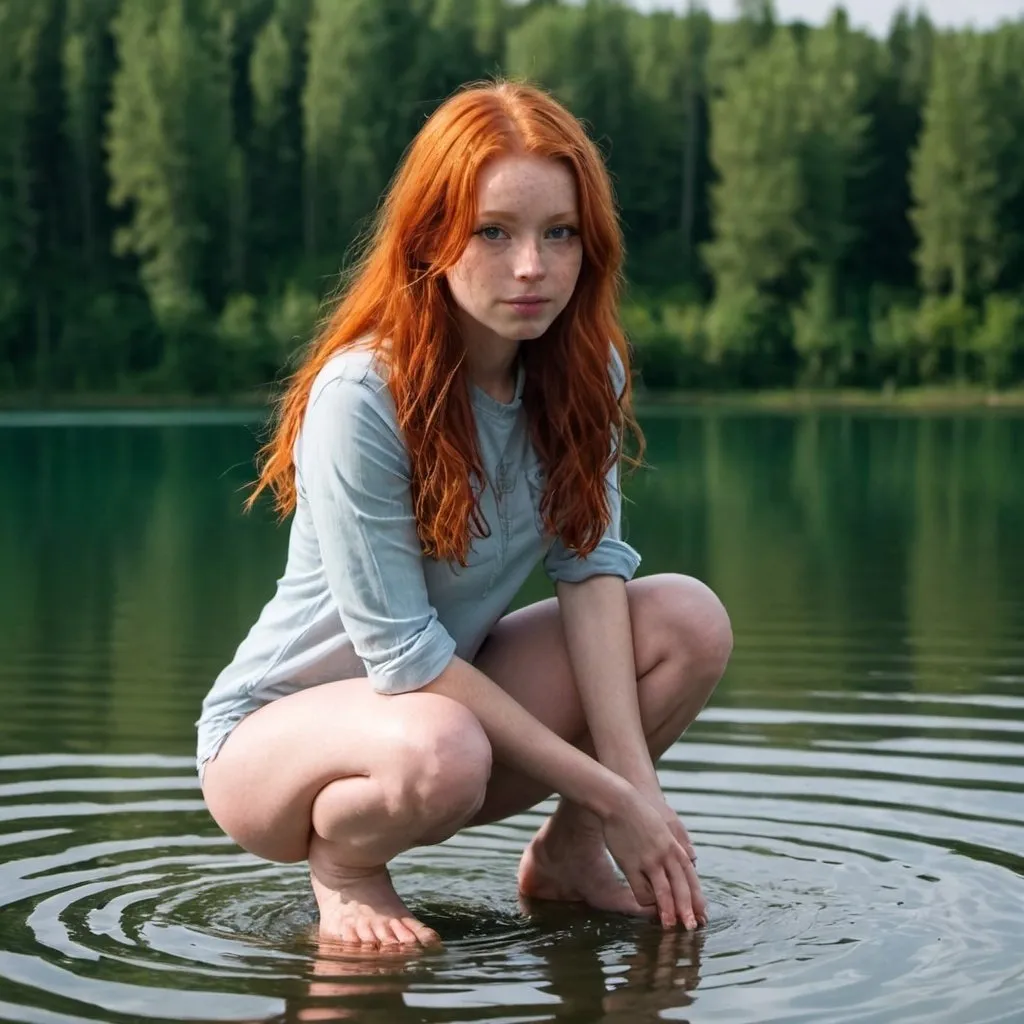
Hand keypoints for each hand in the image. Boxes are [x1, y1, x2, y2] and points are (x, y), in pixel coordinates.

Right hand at [601, 782, 706, 930]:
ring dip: (668, 912)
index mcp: (676, 848)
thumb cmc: (642, 814)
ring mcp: (650, 860)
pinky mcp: (632, 864)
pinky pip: (641, 888)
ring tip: (669, 927)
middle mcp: (667, 856)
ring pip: (664, 892)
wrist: (620, 802)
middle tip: (692, 928)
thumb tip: (692, 858)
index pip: (691, 879)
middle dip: (688, 910)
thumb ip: (679, 845)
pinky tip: (646, 906)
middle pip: (682, 888)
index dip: (698, 898)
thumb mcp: (666, 828)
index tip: (703, 915)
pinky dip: (646, 901)